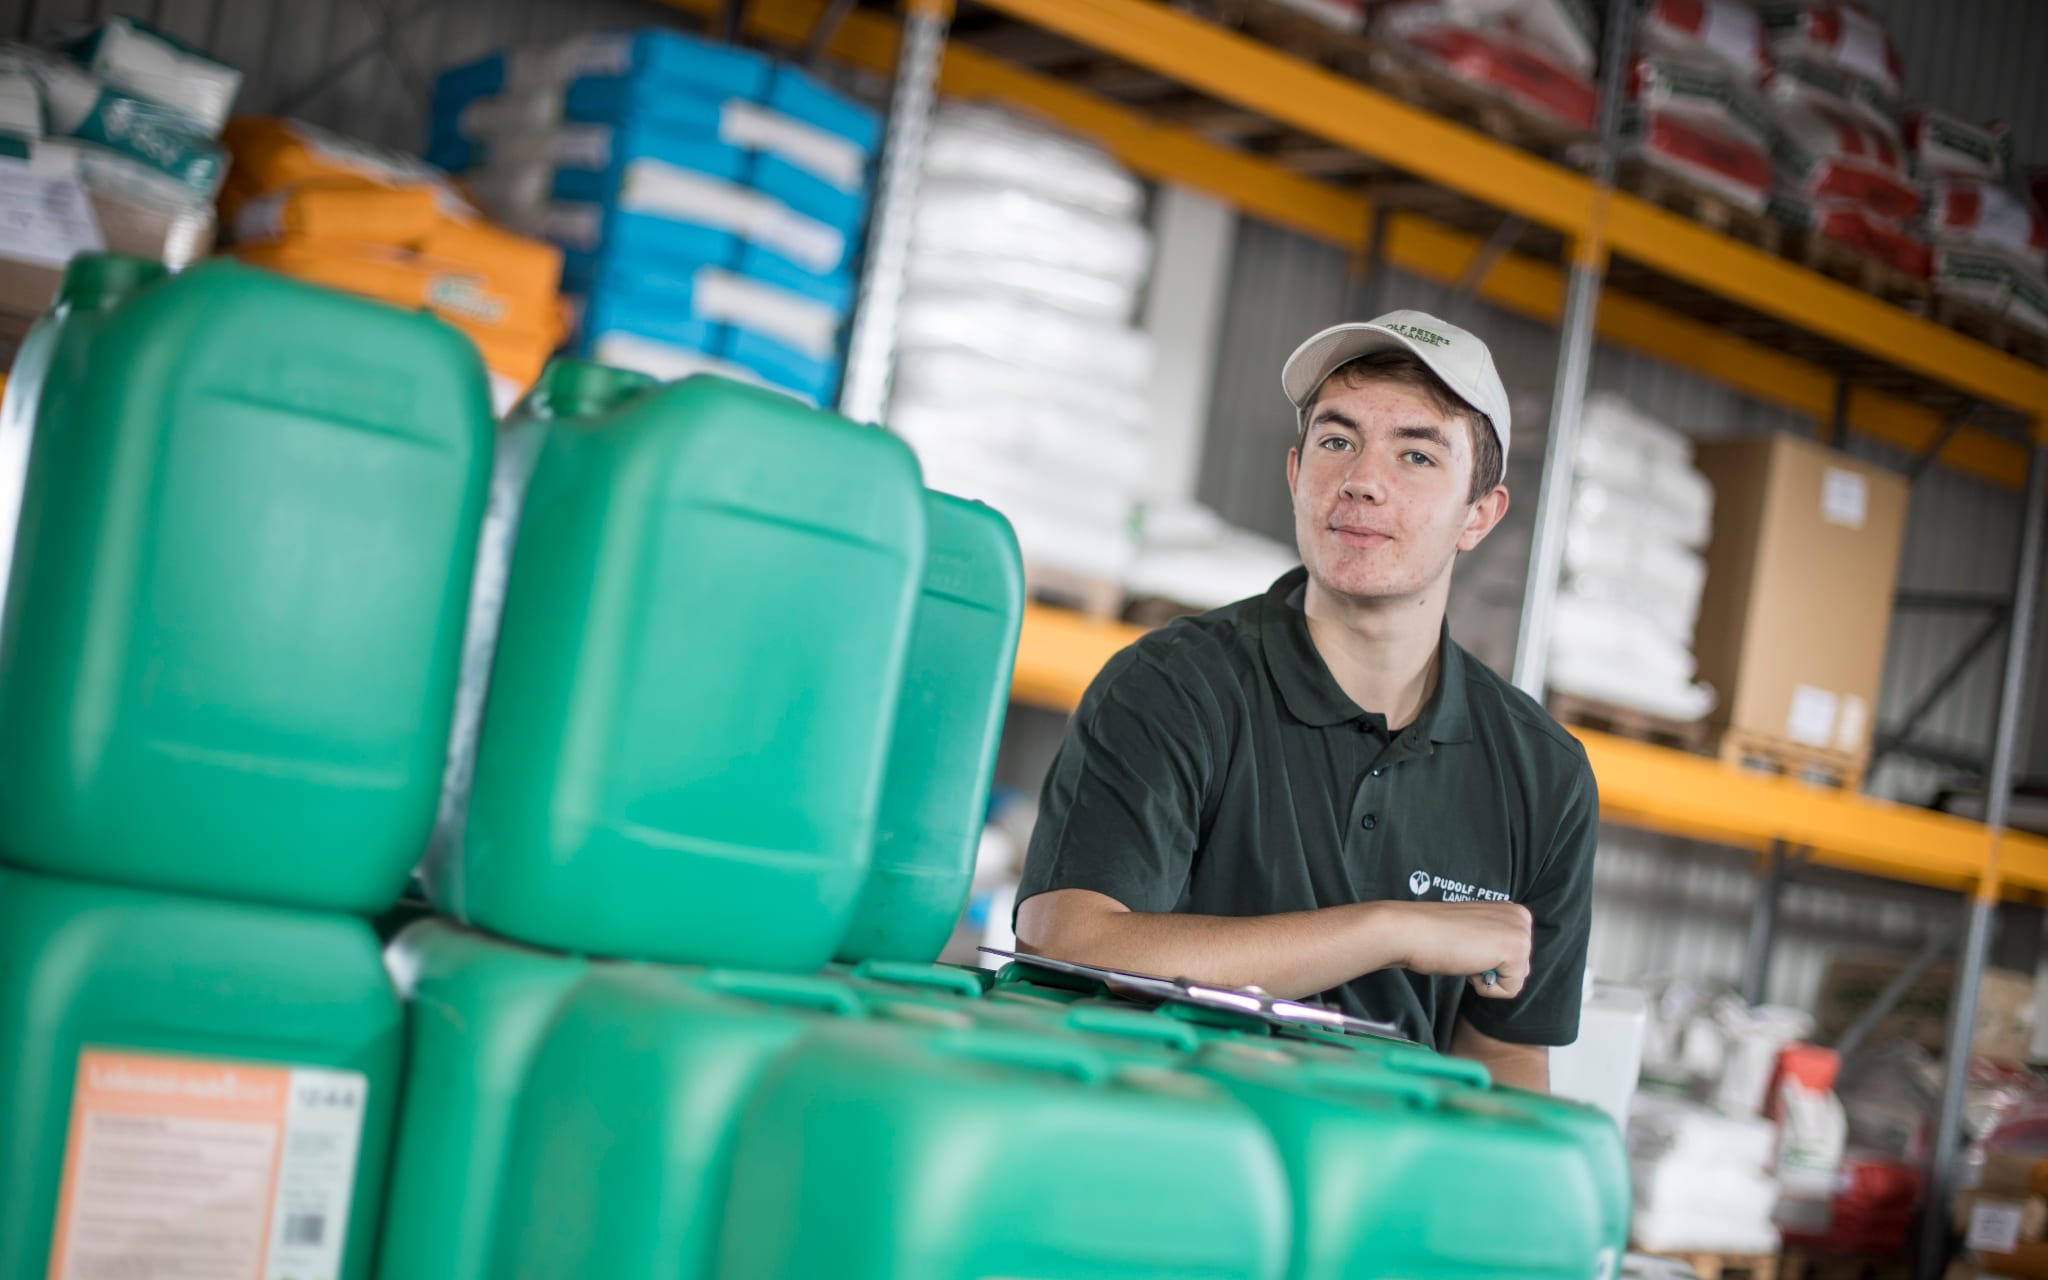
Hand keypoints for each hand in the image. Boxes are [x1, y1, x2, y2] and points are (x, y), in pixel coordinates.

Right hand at [1383, 900, 1532, 998]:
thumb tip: (1496, 957)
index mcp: (1512, 910)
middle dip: (1490, 970)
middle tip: (1464, 950)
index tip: (1464, 943)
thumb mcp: (1474, 931)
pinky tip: (1468, 963)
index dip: (1487, 960)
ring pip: (1516, 980)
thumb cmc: (1434, 933)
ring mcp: (1521, 932)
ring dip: (1487, 977)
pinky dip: (1485, 986)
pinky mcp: (1516, 950)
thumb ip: (1492, 938)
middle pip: (1519, 969)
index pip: (1514, 957)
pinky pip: (1509, 990)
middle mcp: (1521, 917)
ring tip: (1465, 954)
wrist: (1412, 931)